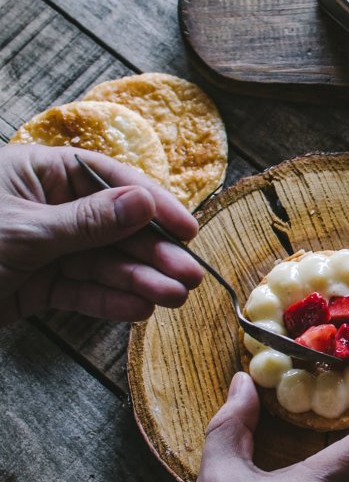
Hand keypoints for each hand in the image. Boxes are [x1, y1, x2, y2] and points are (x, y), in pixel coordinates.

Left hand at [0, 143, 202, 324]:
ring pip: (102, 263)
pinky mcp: (39, 286)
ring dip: (139, 280)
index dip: (151, 204)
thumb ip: (87, 221)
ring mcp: (45, 248)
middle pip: (112, 227)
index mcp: (39, 173)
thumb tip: (145, 202)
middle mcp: (47, 207)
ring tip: (175, 297)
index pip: (107, 179)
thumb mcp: (25, 230)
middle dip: (153, 252)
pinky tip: (140, 308)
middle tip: (190, 274)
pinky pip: (81, 291)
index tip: (187, 228)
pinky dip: (109, 301)